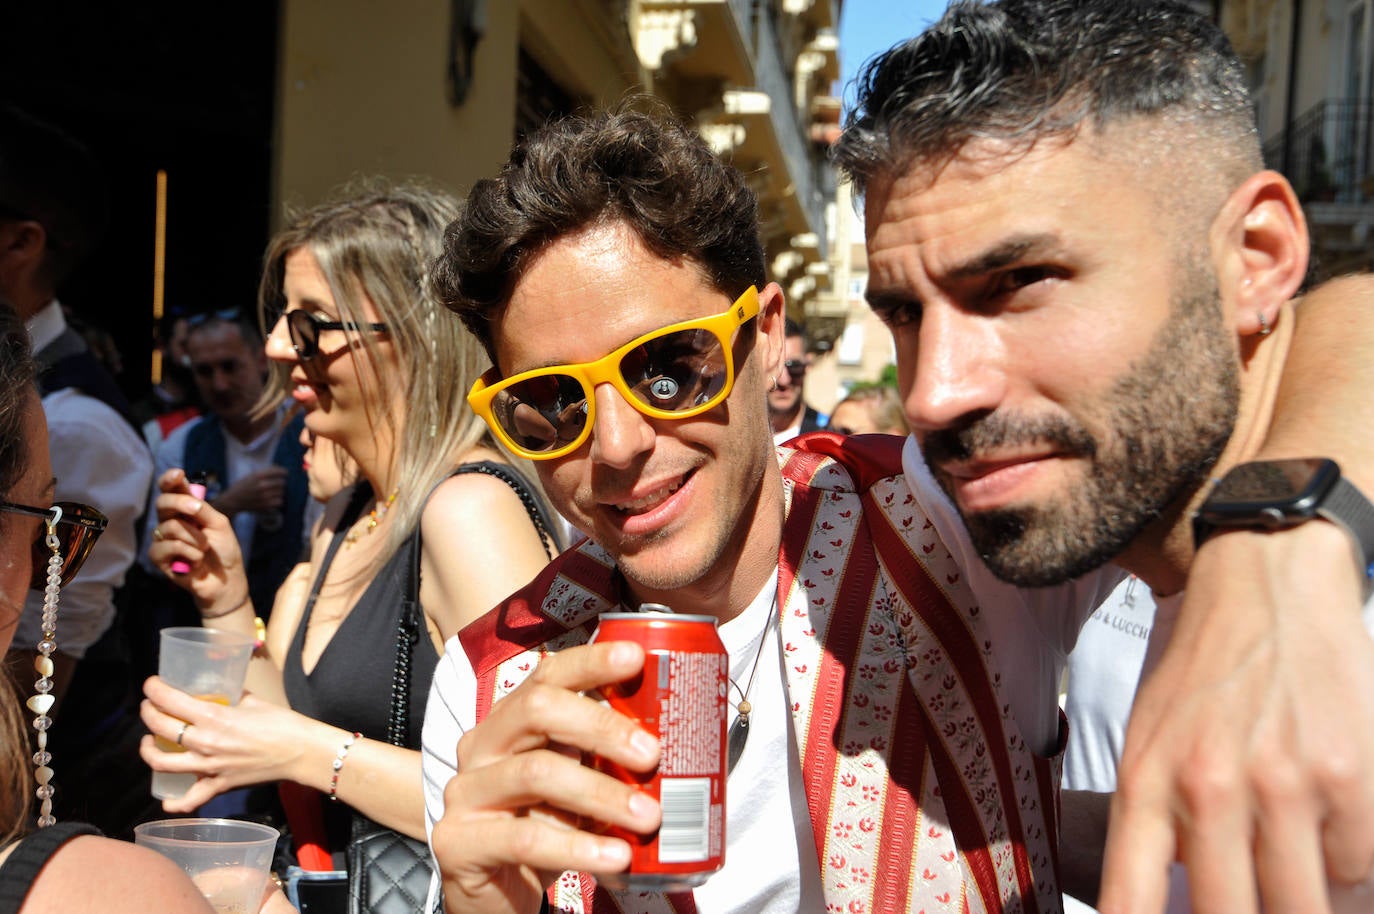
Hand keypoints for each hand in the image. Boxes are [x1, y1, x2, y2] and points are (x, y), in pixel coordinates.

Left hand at [139, 676, 312, 811]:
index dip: (154, 690)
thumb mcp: (253, 701)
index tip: (150, 684)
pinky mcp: (219, 785)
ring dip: (147, 750)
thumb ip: (231, 697)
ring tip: (148, 741)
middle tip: (148, 705)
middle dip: (147, 712)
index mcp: (215, 718)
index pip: (171, 701)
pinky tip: (166, 797)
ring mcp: (209, 768)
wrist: (302, 752)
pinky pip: (189, 799)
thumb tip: (220, 692)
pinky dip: (173, 802)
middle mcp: (205, 743)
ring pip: (162, 763)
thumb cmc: (283, 723)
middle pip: (160, 728)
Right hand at [148, 468, 249, 615]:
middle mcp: (171, 521)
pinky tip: (196, 561)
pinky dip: (188, 552)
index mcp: (185, 510)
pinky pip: (167, 546)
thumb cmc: (223, 550)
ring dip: (193, 537)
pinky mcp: (158, 557)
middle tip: (197, 510)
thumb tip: (189, 497)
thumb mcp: (219, 524)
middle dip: (180, 503)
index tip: (178, 474)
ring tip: (204, 548)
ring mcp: (163, 539)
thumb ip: (203, 509)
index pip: (171, 490)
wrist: (225, 579)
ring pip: (169, 526)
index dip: (170, 480)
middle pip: (162, 503)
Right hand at [214, 466, 288, 516]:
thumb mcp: (252, 475)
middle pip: (282, 482)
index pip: (279, 472)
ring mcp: (264, 496)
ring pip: (282, 492)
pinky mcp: (265, 506)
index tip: (285, 473)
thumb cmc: (243, 486)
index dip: (283, 472)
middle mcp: (262, 485)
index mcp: (259, 475)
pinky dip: (277, 500)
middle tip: (275, 484)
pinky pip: (279, 501)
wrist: (233, 500)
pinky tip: (271, 499)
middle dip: (280, 483)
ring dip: (278, 492)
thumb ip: (266, 472)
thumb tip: (283, 471)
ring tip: (271, 492)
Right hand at [432, 641, 662, 913]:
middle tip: (652, 753)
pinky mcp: (459, 842)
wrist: (493, 894)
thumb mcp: (573, 786)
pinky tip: (617, 856)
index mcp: (509, 722)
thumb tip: (672, 742)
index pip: (547, 676)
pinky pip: (527, 839)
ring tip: (648, 816)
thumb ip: (602, 761)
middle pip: (538, 710)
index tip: (635, 658)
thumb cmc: (541, 828)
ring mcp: (465, 792)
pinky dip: (579, 848)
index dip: (590, 662)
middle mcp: (481, 746)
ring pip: (537, 773)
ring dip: (601, 793)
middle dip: (601, 726)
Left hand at [1099, 523, 1373, 913]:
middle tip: (1253, 901)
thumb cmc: (1203, 674)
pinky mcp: (1346, 778)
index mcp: (1145, 785)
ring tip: (1290, 867)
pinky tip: (1329, 826)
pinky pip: (1354, 872)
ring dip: (1302, 904)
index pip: (1128, 899)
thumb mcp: (1148, 742)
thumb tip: (1168, 903)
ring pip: (1301, 910)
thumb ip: (1153, 825)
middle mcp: (1206, 790)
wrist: (1266, 585)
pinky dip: (1345, 867)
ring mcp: (1281, 786)